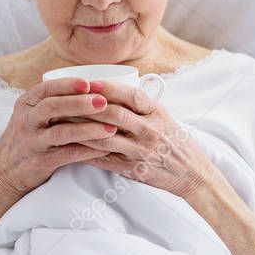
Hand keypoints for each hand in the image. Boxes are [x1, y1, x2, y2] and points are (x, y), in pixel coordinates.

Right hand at [0, 77, 117, 196]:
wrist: (4, 172)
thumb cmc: (27, 136)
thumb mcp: (31, 114)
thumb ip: (54, 100)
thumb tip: (93, 85)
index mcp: (26, 104)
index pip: (45, 89)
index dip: (68, 85)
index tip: (89, 83)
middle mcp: (26, 121)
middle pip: (52, 107)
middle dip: (80, 103)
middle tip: (104, 101)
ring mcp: (33, 142)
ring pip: (61, 132)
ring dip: (88, 129)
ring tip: (111, 127)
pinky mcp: (41, 162)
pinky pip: (68, 155)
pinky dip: (89, 151)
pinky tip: (106, 149)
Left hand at [74, 81, 220, 199]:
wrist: (191, 172)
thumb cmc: (174, 141)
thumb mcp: (164, 117)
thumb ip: (141, 105)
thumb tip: (110, 89)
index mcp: (157, 113)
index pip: (132, 95)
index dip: (109, 88)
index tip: (89, 82)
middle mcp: (150, 130)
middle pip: (115, 114)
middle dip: (89, 106)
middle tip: (68, 100)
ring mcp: (141, 151)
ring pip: (105, 137)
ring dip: (82, 129)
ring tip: (63, 121)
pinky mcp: (133, 169)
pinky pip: (104, 159)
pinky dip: (86, 152)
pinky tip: (71, 145)